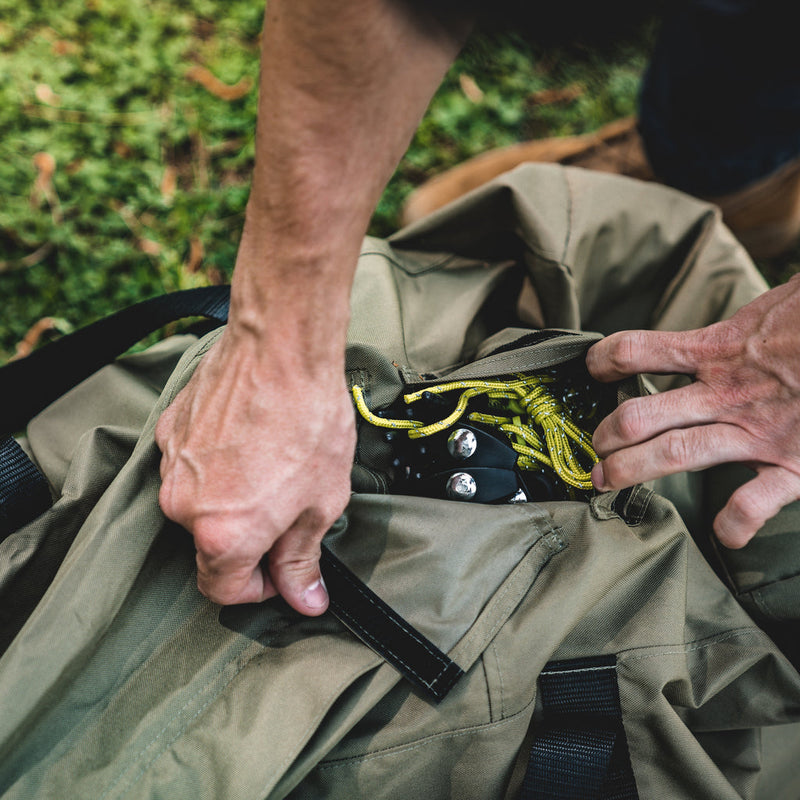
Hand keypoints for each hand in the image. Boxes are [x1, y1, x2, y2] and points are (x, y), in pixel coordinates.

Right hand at [154, 325, 354, 610]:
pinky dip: (217, 466)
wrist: (280, 350)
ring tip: (271, 466)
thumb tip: (304, 600)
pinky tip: (250, 442)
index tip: (279, 571)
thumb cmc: (309, 422)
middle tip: (288, 508)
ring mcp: (171, 466)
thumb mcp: (321, 502)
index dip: (257, 589)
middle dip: (249, 539)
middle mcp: (183, 507)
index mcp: (222, 535)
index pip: (223, 590)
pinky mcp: (170, 432)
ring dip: (232, 500)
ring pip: (200, 505)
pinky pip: (190, 467)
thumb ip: (302, 559)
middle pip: (211, 546)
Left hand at [586, 273, 799, 548]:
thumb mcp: (782, 301)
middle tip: (593, 448)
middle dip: (609, 435)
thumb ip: (748, 315)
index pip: (638, 350)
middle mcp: (727, 392)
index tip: (592, 367)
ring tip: (605, 481)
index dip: (605, 359)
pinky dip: (735, 522)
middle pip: (643, 415)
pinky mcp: (797, 463)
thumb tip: (750, 296)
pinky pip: (755, 502)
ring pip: (676, 455)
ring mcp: (758, 430)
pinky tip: (723, 534)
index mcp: (720, 347)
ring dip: (634, 470)